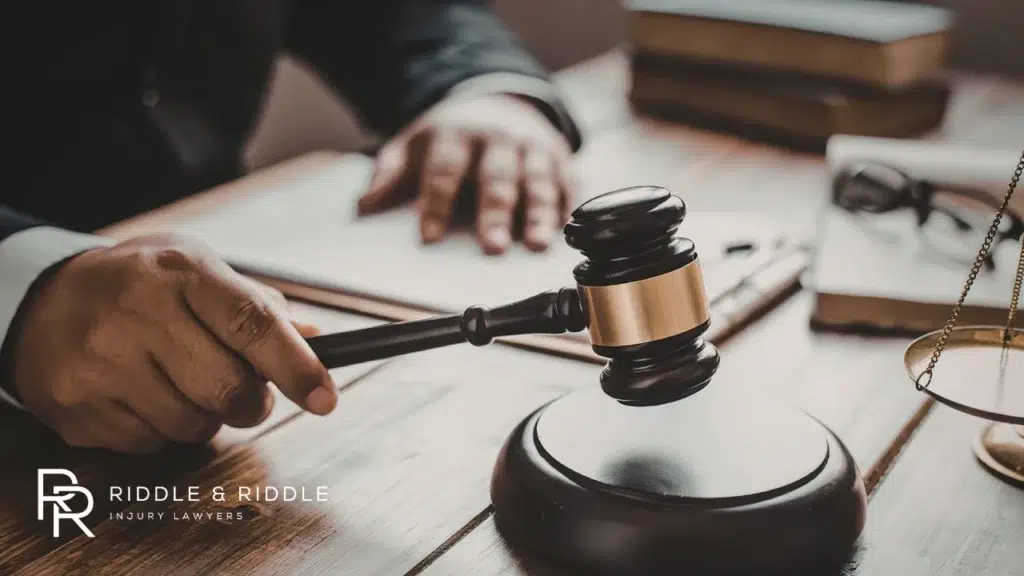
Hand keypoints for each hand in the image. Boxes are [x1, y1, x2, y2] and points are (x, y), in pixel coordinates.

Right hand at [9, 234, 334, 453]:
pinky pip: (150, 444)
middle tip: (246, 392)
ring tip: (182, 383)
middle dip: (252, 402)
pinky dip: (162, 430)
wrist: (46, 300)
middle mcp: (138, 312)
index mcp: (182, 272)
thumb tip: (317, 340)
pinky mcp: (77, 406)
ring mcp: (102, 362)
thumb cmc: (143, 285)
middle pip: (228, 388)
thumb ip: (257, 308)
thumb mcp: (199, 272)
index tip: (325, 397)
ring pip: (192, 425)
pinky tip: (143, 395)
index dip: (296, 366)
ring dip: (205, 417)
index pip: (252, 323)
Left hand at [357, 93, 576, 254]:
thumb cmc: (450, 138)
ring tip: (537, 245)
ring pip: (537, 181)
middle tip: (491, 247)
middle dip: (495, 213)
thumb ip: (389, 174)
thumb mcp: (413, 146)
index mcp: (455, 135)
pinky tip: (565, 233)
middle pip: (495, 178)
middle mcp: (497, 138)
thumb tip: (363, 207)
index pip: (444, 171)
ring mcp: (531, 146)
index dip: (435, 204)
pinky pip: (567, 183)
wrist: (499, 100)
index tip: (429, 238)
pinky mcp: (559, 158)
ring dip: (539, 214)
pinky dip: (567, 208)